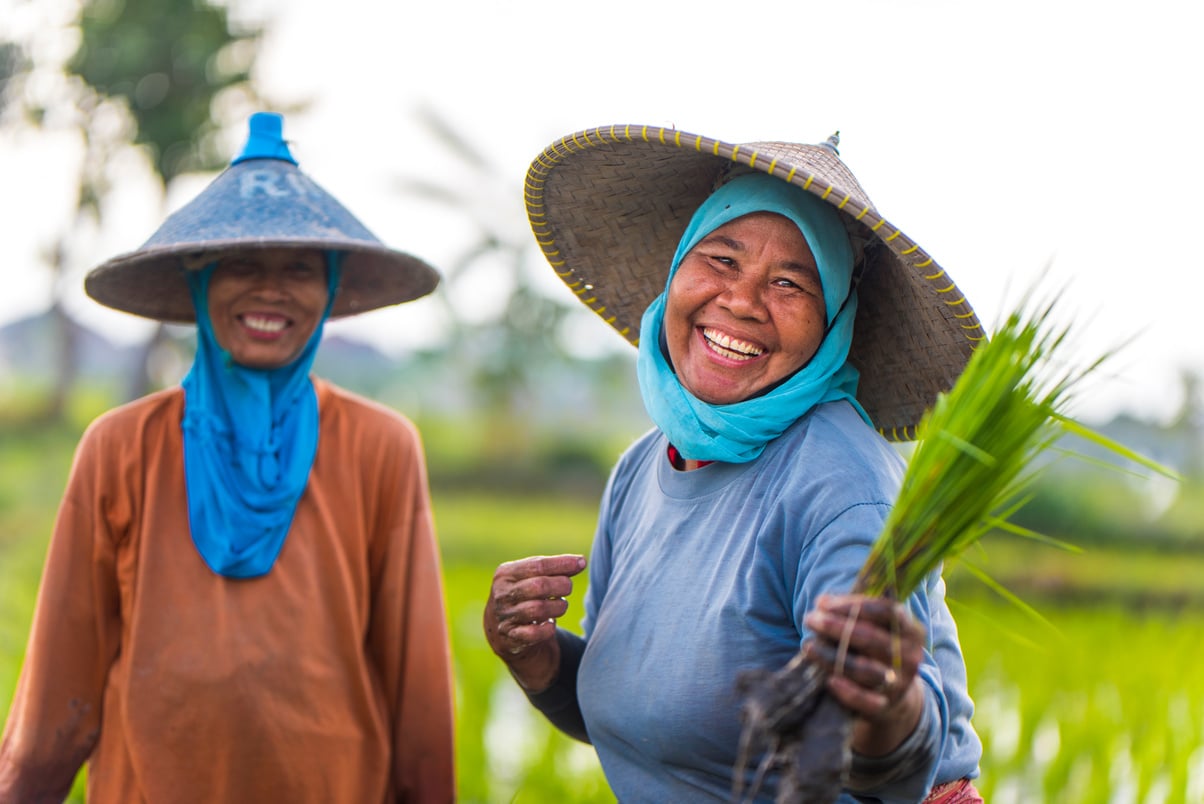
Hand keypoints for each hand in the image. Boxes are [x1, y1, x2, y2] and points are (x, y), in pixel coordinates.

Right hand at [483, 554, 586, 691]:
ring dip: (558, 607)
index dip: (562, 564)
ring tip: (561, 605)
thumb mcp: (531, 577)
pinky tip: (551, 623)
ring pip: (538, 609)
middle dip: (561, 585)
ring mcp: (505, 617)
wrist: (501, 628)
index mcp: (506, 574)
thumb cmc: (524, 596)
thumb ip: (554, 569)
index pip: (538, 565)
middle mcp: (502, 594)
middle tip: (568, 587)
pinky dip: (548, 629)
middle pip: (539, 586)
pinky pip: (534, 634)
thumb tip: (580, 562)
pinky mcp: (511, 638)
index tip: (582, 563)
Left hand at [802, 593, 925, 755]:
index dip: (854, 605)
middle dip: (835, 627)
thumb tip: (823, 603)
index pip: (887, 610)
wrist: (895, 695)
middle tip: (810, 619)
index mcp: (912, 631)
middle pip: (871, 638)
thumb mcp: (878, 628)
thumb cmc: (877, 650)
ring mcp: (899, 683)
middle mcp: (910, 657)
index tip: (823, 603)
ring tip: (808, 646)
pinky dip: (847, 691)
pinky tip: (829, 680)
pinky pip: (866, 700)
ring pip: (864, 668)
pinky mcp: (885, 705)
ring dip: (831, 656)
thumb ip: (856, 612)